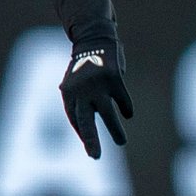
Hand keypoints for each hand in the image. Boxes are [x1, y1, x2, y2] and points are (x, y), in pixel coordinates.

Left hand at [60, 40, 133, 158]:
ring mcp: (97, 84)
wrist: (93, 38)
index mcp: (67, 93)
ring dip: (115, 130)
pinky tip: (127, 113)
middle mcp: (80, 91)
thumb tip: (83, 131)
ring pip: (107, 114)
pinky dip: (126, 108)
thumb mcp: (73, 84)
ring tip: (121, 142)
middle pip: (85, 121)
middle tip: (95, 157)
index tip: (90, 146)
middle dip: (91, 140)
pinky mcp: (113, 78)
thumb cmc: (83, 67)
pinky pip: (122, 100)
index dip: (83, 133)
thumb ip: (77, 103)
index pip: (74, 119)